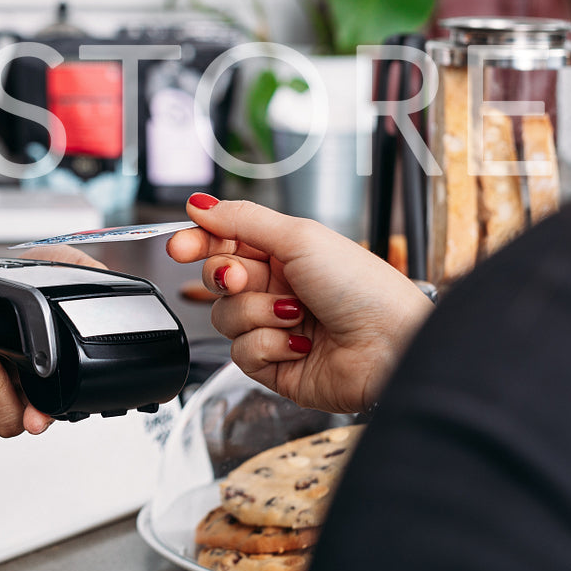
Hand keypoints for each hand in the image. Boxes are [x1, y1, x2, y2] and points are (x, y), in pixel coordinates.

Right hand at [167, 196, 432, 414]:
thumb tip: (201, 204)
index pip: (223, 243)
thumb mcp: (300, 237)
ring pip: (224, 318)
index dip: (197, 243)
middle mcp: (276, 289)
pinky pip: (241, 354)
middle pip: (216, 280)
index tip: (179, 246)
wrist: (391, 345)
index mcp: (282, 254)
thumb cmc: (362, 287)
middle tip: (249, 278)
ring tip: (294, 315)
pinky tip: (299, 343)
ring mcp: (274, 328)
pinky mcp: (274, 366)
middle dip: (229, 278)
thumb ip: (242, 220)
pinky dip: (269, 346)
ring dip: (257, 314)